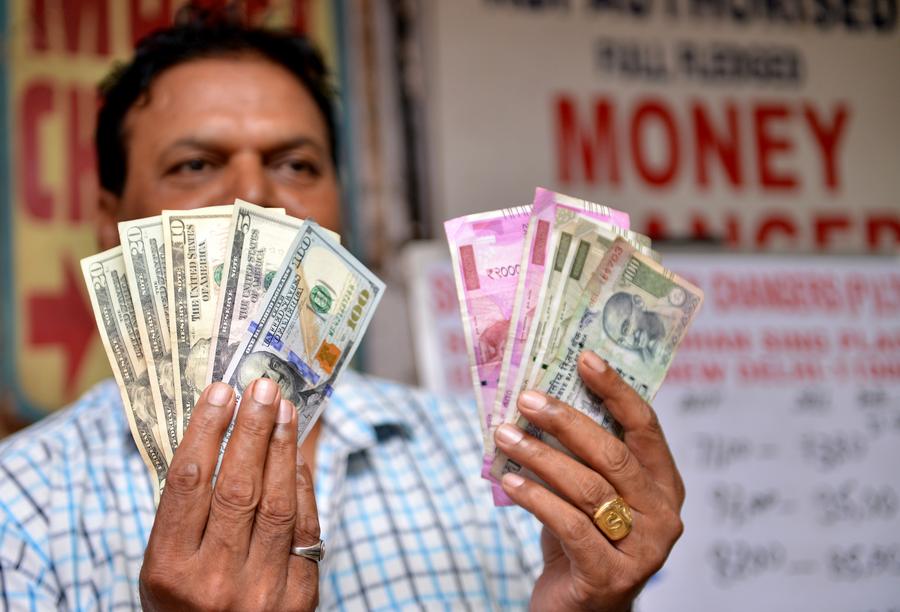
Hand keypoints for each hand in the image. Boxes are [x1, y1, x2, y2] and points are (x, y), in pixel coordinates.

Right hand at [140, 378, 319, 610]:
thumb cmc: (187, 602)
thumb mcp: (167, 566)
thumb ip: (186, 511)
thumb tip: (216, 432)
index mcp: (170, 569)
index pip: (188, 485)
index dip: (206, 432)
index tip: (221, 392)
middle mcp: (215, 581)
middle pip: (237, 488)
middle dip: (252, 430)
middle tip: (263, 387)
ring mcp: (261, 592)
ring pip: (277, 504)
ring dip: (282, 448)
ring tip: (285, 409)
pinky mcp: (299, 597)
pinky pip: (305, 529)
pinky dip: (301, 487)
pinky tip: (296, 456)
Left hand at [494, 351, 684, 611]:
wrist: (579, 611)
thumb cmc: (580, 542)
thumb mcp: (586, 492)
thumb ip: (579, 453)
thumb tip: (540, 395)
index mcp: (665, 485)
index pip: (645, 426)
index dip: (616, 390)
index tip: (584, 357)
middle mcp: (664, 516)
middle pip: (613, 454)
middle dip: (565, 420)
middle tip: (526, 398)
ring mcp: (643, 550)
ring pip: (588, 488)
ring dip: (539, 456)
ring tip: (504, 435)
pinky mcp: (611, 576)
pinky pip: (569, 526)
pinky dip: (536, 499)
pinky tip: (509, 481)